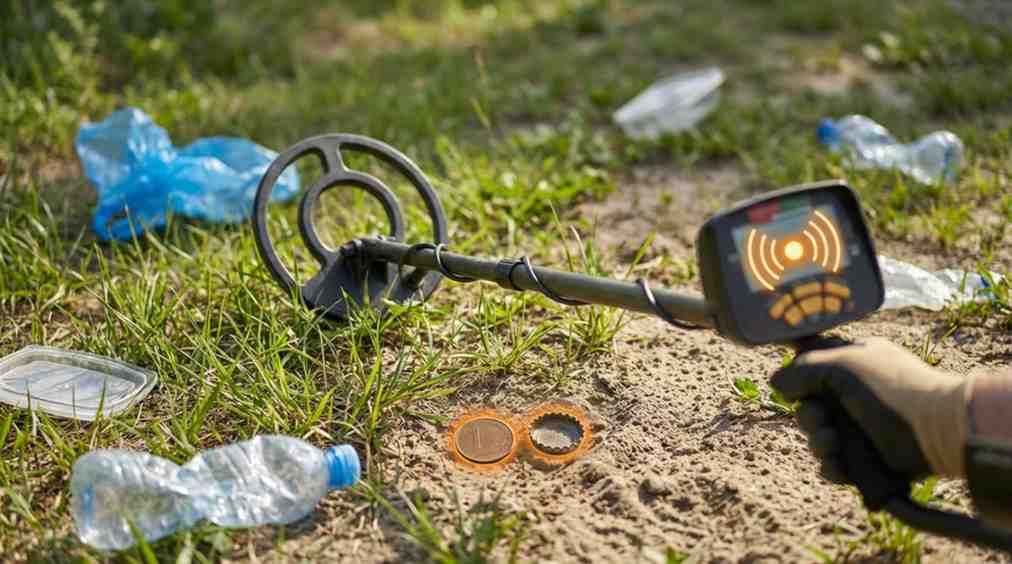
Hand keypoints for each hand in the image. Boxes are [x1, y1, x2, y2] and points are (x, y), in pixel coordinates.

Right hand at [771, 338, 968, 482]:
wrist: (936, 430)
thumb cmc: (891, 388)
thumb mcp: (842, 366)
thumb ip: (801, 370)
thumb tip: (776, 382)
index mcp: (852, 361)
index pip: (811, 364)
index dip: (798, 375)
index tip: (794, 387)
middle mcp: (854, 393)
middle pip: (809, 407)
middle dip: (809, 417)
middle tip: (823, 421)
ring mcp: (861, 427)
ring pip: (819, 437)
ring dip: (819, 443)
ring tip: (833, 445)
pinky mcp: (867, 459)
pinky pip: (834, 464)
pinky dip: (832, 467)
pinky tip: (840, 465)